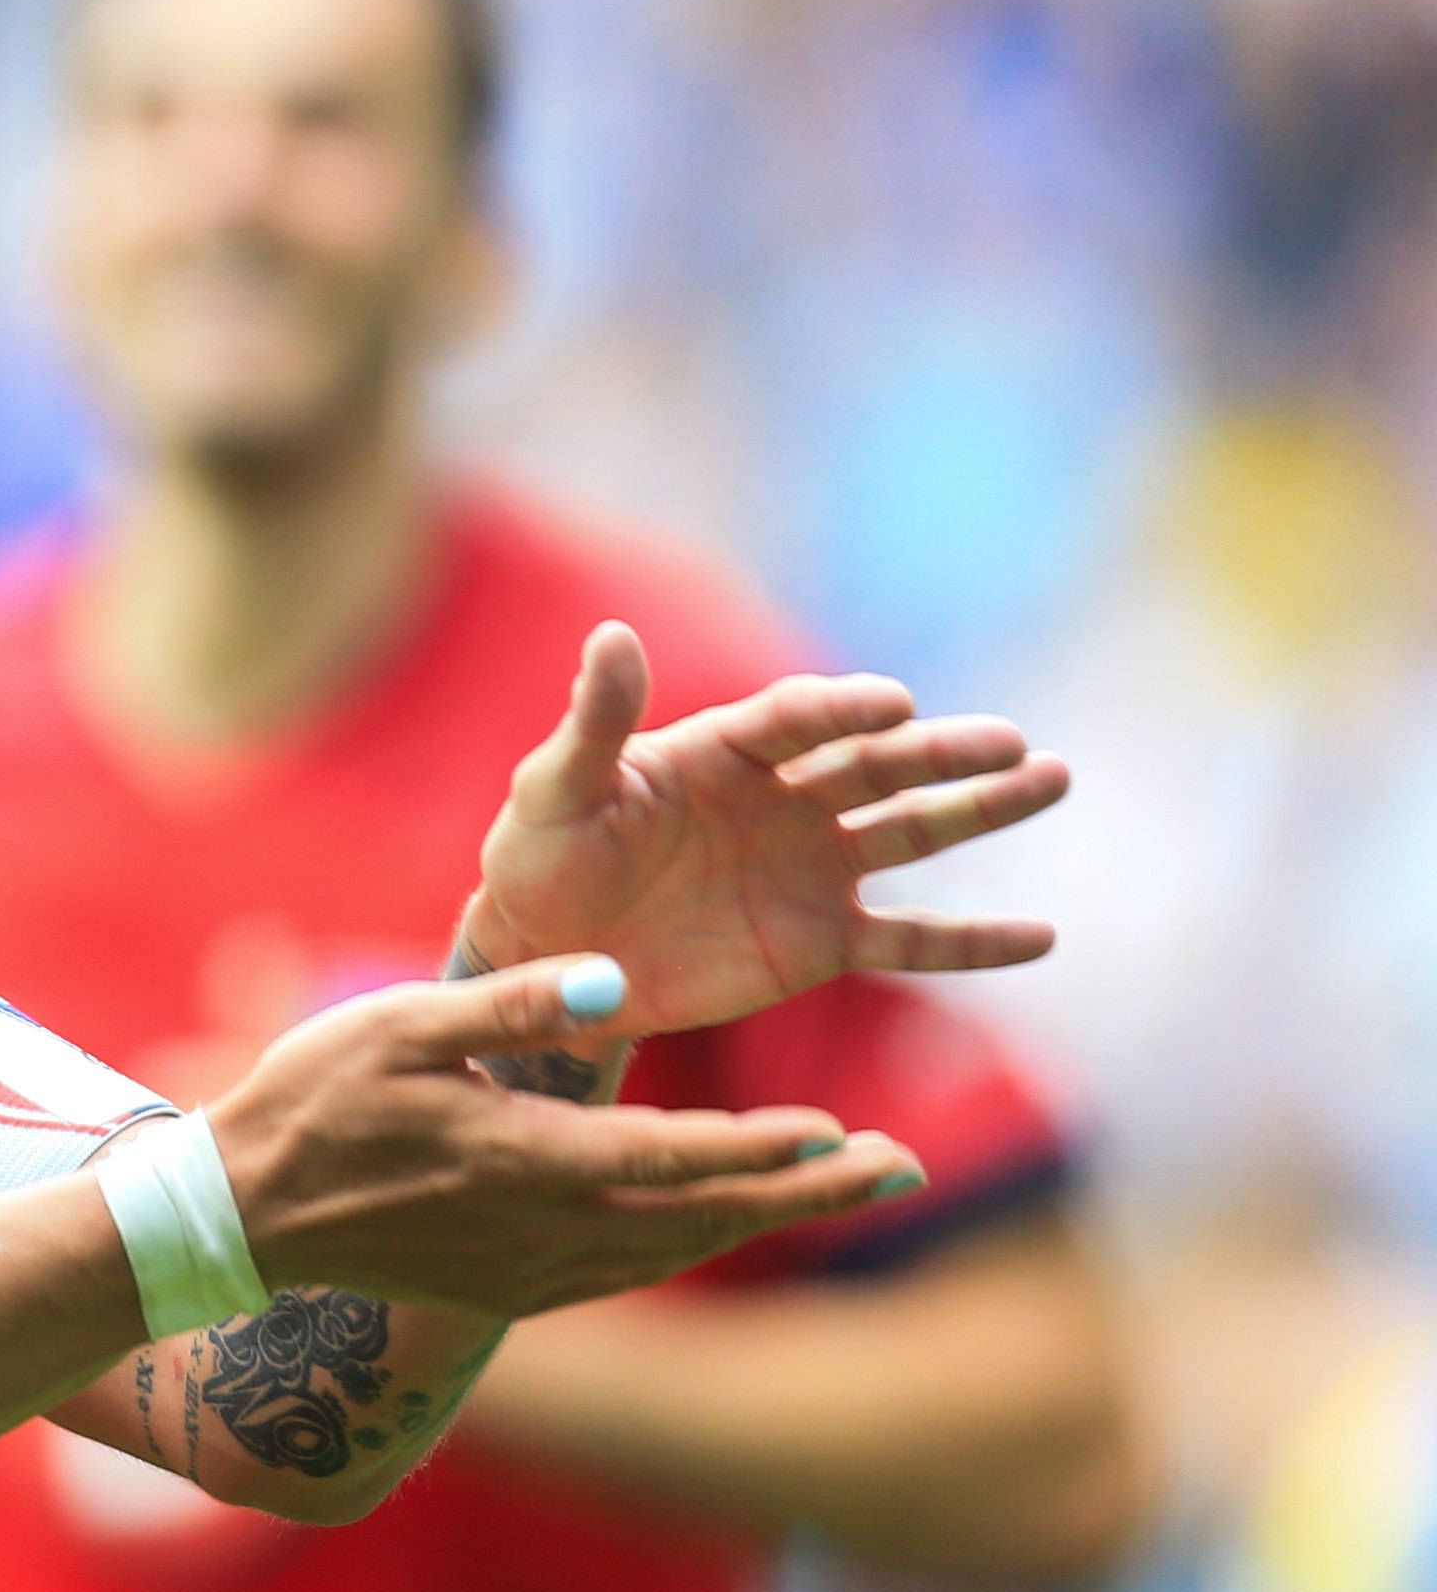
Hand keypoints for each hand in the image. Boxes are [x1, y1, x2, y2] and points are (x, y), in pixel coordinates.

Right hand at [204, 955, 923, 1317]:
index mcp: (522, 1160)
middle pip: (705, 1216)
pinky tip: (727, 1216)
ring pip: (679, 1248)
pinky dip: (699, 1238)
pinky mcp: (514, 1288)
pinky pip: (635, 1267)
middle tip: (904, 1166)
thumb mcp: (396, 1025)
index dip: (764, 1152)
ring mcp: (532, 1269)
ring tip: (847, 1183)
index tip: (843, 1132)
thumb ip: (512, 1003)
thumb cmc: (311, 1101)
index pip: (672, 1159)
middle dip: (808, 1193)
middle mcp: (543, 1229)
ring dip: (767, 1217)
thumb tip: (616, 985)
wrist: (240, 1217)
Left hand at [453, 624, 1065, 1041]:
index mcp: (722, 752)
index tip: (894, 702)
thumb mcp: (555, 790)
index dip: (843, 709)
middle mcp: (784, 801)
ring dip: (981, 810)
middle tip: (1014, 743)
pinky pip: (909, 940)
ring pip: (911, 835)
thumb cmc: (541, 858)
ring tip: (1050, 779)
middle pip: (876, 768)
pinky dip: (972, 942)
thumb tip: (611, 633)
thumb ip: (595, 721)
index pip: (796, 720)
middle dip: (944, 753)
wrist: (547, 957)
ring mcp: (810, 870)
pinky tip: (1041, 937)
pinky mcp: (821, 941)